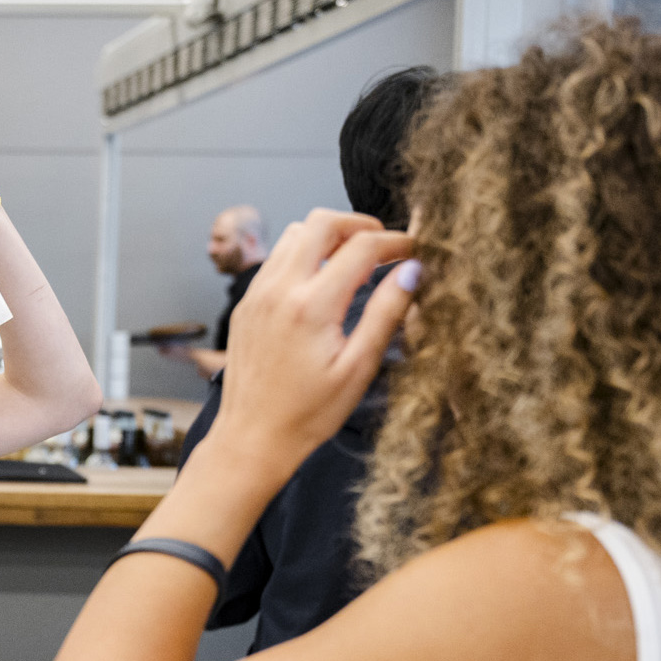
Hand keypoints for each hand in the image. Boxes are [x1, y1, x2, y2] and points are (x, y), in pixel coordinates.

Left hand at [208, 208, 415, 475]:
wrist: (252, 438)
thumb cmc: (307, 414)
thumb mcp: (358, 367)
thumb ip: (387, 313)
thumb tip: (412, 270)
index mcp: (311, 306)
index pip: (361, 246)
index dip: (395, 242)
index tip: (414, 251)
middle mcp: (278, 291)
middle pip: (320, 222)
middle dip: (358, 225)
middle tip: (383, 246)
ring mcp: (257, 295)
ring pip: (293, 234)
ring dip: (327, 237)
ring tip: (354, 263)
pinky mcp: (246, 306)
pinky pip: (275, 260)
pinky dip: (302, 255)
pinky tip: (322, 283)